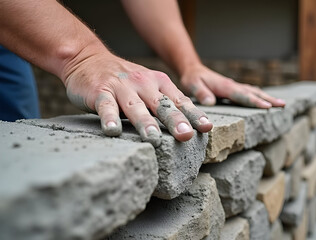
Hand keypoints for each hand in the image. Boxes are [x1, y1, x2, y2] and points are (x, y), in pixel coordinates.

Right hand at [63, 51, 212, 145]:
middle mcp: (143, 83)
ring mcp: (121, 87)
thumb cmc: (125, 80)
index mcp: (159, 82)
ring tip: (154, 138)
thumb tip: (190, 126)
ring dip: (145, 122)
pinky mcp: (100, 91)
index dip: (193, 114)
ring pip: (135, 106)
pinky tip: (112, 131)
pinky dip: (109, 118)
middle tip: (186, 134)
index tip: (207, 127)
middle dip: (175, 120)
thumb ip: (165, 102)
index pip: (179, 100)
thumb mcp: (149, 86)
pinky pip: (106, 106)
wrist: (88, 58)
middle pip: (161, 104)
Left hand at [180, 64, 285, 107]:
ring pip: (254, 92)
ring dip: (268, 97)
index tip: (267, 106)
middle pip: (254, 93)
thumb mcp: (192, 85)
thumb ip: (201, 93)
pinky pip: (249, 92)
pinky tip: (266, 99)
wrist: (193, 70)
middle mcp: (233, 85)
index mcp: (225, 86)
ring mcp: (234, 86)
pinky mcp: (233, 89)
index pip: (243, 95)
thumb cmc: (192, 79)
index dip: (255, 102)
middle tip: (283, 105)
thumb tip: (210, 103)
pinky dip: (259, 95)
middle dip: (269, 99)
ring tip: (281, 104)